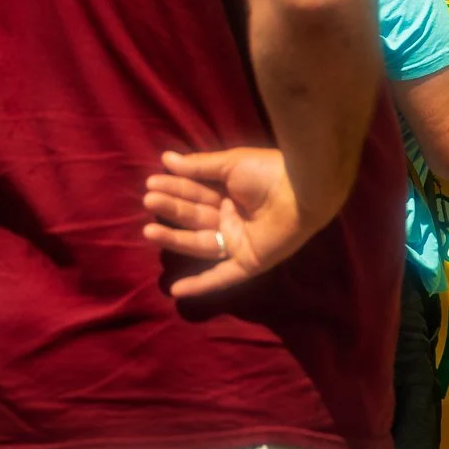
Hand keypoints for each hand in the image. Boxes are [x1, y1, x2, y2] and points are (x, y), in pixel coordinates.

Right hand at [142, 147, 305, 298]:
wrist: (301, 189)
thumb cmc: (268, 171)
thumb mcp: (230, 165)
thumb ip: (199, 167)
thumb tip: (166, 158)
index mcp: (231, 192)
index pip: (196, 192)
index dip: (175, 187)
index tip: (151, 182)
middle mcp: (234, 217)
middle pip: (196, 216)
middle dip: (172, 208)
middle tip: (148, 201)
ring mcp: (240, 241)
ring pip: (201, 243)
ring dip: (175, 238)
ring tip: (149, 230)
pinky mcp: (250, 262)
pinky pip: (223, 277)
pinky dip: (201, 285)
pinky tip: (176, 290)